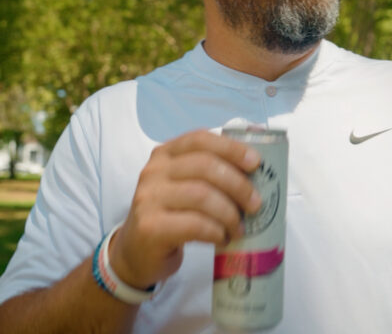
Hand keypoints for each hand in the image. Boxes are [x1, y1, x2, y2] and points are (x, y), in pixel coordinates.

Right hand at [108, 130, 262, 289]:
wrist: (136, 252)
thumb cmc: (170, 216)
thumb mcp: (184, 187)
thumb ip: (210, 174)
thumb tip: (256, 165)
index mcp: (165, 154)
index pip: (200, 139)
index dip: (231, 148)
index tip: (256, 163)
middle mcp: (153, 171)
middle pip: (204, 166)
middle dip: (237, 184)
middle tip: (255, 204)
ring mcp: (149, 198)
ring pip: (201, 195)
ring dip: (229, 213)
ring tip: (239, 228)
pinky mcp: (150, 226)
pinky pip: (194, 224)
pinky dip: (216, 231)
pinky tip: (222, 238)